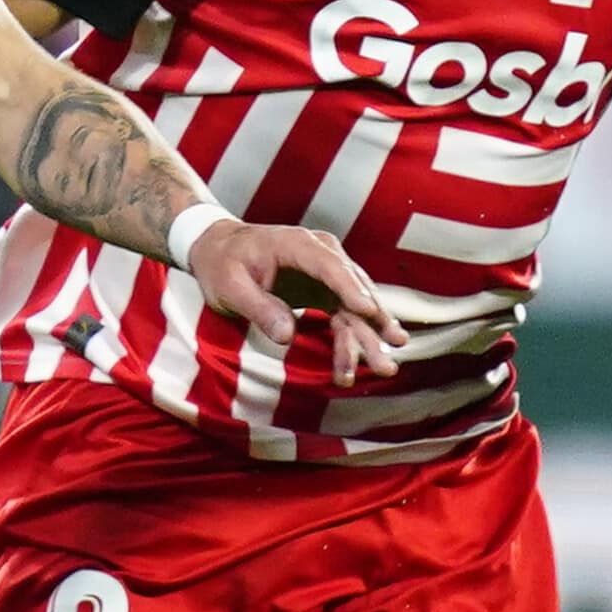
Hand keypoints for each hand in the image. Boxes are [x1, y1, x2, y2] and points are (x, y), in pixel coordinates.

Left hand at [188, 219, 405, 384]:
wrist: (220, 250)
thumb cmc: (222, 264)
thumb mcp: (229, 286)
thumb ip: (259, 307)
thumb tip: (287, 336)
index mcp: (297, 244)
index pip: (330, 266)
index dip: (350, 288)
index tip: (369, 312)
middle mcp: (322, 253)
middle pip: (353, 289)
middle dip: (373, 322)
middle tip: (391, 350)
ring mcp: (328, 273)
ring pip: (356, 307)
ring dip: (371, 336)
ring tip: (386, 367)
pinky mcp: (326, 291)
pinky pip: (346, 316)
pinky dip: (356, 338)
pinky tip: (369, 358)